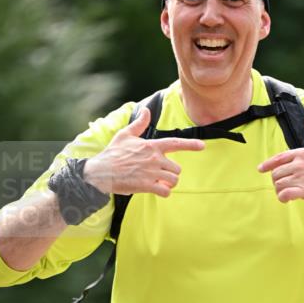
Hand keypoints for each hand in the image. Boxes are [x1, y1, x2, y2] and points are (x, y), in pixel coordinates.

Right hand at [83, 106, 204, 197]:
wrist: (101, 172)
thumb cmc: (112, 154)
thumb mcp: (125, 135)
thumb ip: (139, 124)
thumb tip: (146, 110)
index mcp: (151, 146)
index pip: (175, 143)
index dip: (191, 144)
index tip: (202, 146)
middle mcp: (154, 158)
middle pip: (176, 168)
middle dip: (171, 173)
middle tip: (160, 175)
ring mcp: (152, 172)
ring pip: (173, 180)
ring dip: (169, 183)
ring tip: (159, 183)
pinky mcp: (147, 185)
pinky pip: (166, 191)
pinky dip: (164, 192)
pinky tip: (157, 190)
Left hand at [258, 111, 303, 210]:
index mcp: (301, 153)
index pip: (278, 158)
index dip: (267, 164)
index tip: (261, 169)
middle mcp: (299, 164)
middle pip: (276, 173)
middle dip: (277, 180)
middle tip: (284, 185)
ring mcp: (301, 177)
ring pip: (278, 184)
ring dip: (280, 190)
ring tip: (286, 193)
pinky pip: (284, 194)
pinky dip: (282, 198)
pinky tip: (287, 199)